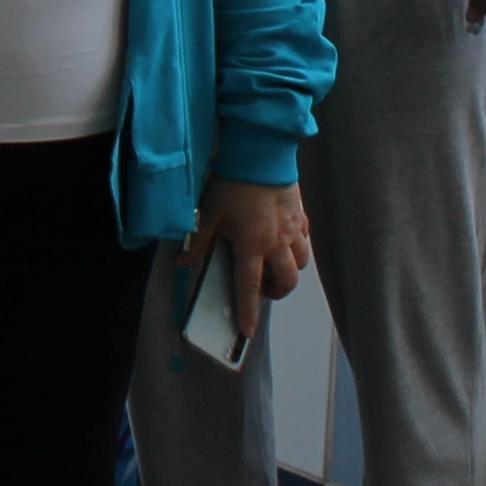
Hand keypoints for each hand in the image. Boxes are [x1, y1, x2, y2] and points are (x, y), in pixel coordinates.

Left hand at [182, 175, 310, 339]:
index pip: (249, 287)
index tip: (248, 332)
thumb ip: (197, 240)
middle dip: (275, 293)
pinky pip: (305, 242)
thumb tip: (181, 263)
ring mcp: (293, 230)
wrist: (260, 153)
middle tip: (262, 289)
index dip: (248, 311)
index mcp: (252, 245)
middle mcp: (277, 243)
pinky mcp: (300, 216)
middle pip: (286, 282)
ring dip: (289, 272)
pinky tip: (286, 242)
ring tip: (274, 267)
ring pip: (300, 265)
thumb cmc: (232, 182)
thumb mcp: (208, 212)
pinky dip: (297, 249)